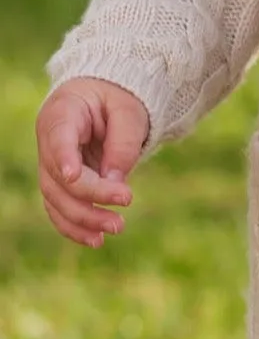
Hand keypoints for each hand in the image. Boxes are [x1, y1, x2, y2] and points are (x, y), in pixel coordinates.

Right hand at [35, 78, 150, 250]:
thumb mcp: (129, 111)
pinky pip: (59, 208)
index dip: (63, 158)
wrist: (104, 98)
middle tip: (122, 211)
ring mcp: (51, 164)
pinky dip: (75, 226)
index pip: (58, 138)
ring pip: (56, 198)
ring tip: (114, 229)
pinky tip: (96, 239)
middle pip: (58, 176)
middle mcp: (49, 141)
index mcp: (62, 113)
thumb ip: (123, 143)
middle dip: (89, 198)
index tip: (74, 176)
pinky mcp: (59, 182)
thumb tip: (115, 182)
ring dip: (82, 219)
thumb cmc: (117, 99)